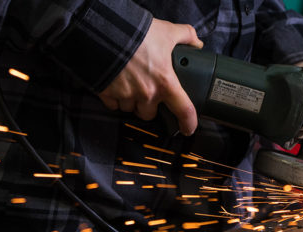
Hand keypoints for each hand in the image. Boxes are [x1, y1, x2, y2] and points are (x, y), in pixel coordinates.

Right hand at [98, 18, 203, 134]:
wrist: (105, 32)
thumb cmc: (137, 34)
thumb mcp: (167, 31)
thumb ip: (186, 35)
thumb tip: (197, 43)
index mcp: (165, 82)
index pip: (183, 109)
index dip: (188, 122)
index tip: (188, 128)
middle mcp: (146, 93)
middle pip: (150, 114)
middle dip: (149, 106)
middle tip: (147, 92)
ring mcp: (125, 96)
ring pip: (130, 109)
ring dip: (131, 102)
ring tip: (130, 85)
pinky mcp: (107, 94)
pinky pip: (112, 104)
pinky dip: (114, 98)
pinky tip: (116, 85)